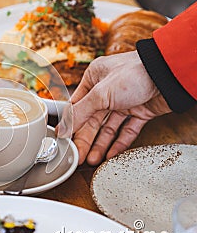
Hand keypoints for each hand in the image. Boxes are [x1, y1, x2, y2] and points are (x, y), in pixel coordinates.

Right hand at [56, 51, 170, 164]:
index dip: (71, 125)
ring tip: (93, 159)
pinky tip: (110, 154)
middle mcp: (108, 90)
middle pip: (92, 120)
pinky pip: (127, 131)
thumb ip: (79, 113)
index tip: (65, 141)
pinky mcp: (141, 112)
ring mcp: (125, 102)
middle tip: (79, 155)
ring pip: (109, 128)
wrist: (170, 75)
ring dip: (100, 144)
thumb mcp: (100, 94)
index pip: (77, 106)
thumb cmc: (134, 73)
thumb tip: (62, 129)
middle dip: (86, 139)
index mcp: (94, 79)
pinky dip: (119, 143)